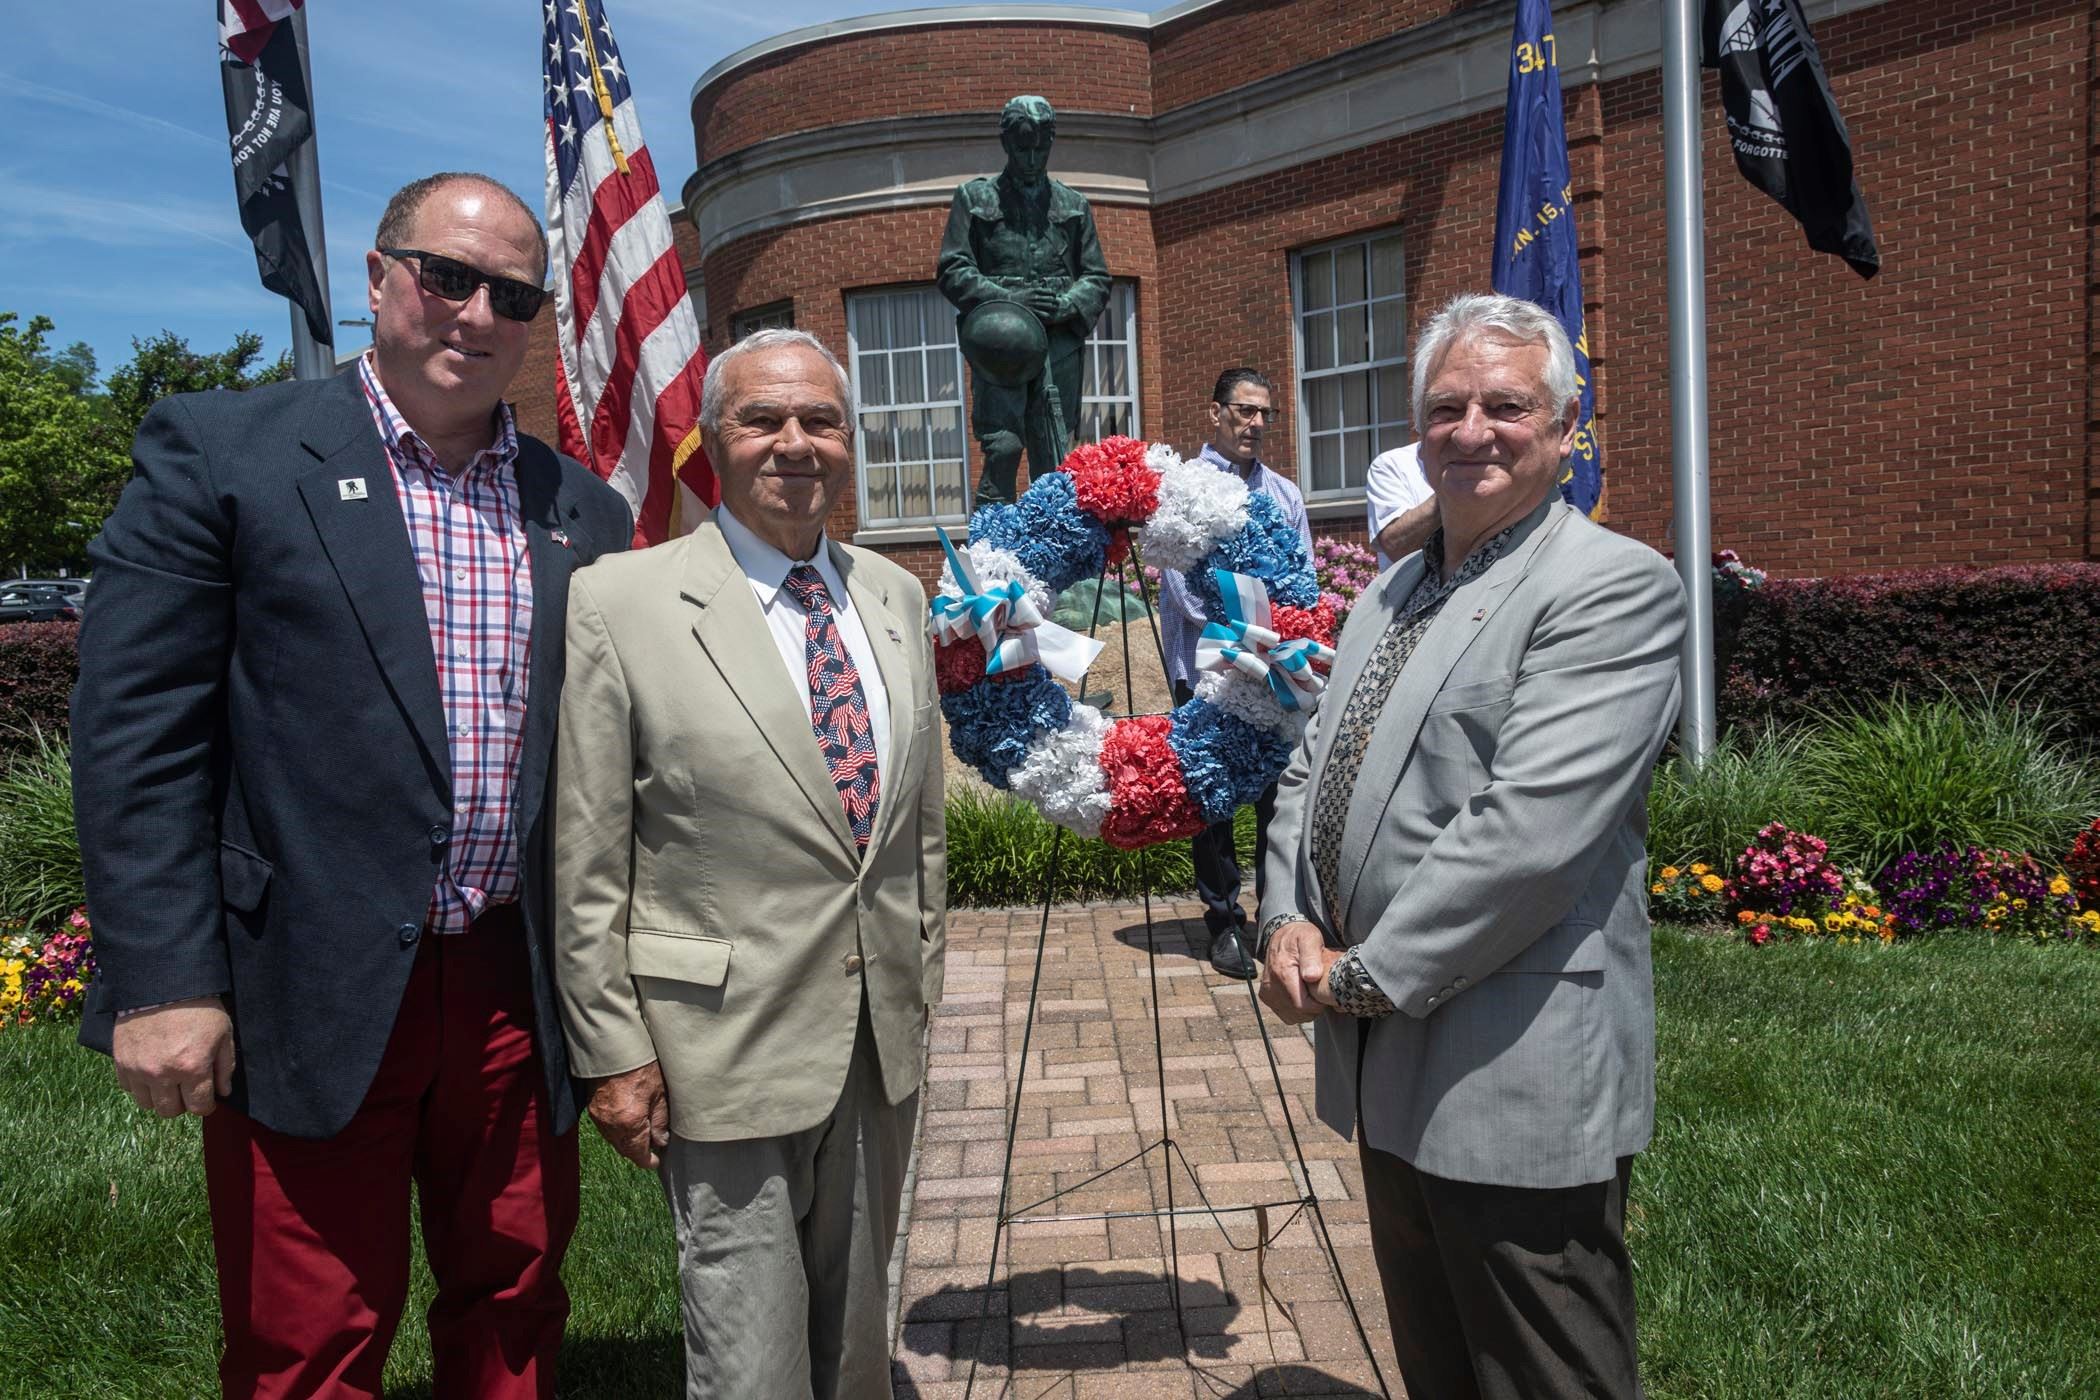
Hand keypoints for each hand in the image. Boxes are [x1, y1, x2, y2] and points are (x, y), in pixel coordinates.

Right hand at [112, 996, 234, 1117]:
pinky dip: (140, 1085)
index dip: (206, 1105)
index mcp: (192, 1068)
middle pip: (170, 1111)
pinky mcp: (121, 1062)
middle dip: (183, 1104)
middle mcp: (162, 1074)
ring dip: (160, 1097)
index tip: (207, 1099)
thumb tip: (223, 1093)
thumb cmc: (199, 1008)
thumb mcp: (223, 1033)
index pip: (198, 1107)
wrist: (161, 985)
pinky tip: (151, 1070)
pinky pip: (129, 1088)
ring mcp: (138, 1070)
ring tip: (169, 1081)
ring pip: (148, 1104)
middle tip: (188, 1089)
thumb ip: (225, 1066)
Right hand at [588, 1060, 669, 1169]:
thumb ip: (660, 1121)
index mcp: (630, 1123)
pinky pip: (605, 1128)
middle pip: (624, 1149)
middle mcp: (611, 1125)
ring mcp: (598, 1117)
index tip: (656, 1162)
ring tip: (642, 1135)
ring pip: (614, 1140)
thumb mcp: (659, 1094)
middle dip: (638, 1152)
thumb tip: (661, 1141)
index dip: (648, 1161)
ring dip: (627, 1141)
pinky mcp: (592, 1108)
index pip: (638, 1153)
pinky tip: (627, 1122)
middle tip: (652, 1149)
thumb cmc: (641, 1067)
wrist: (614, 1048)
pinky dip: (617, 1130)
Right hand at [1020, 287, 1062, 321]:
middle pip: (1050, 298)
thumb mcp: (1028, 290)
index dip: (1054, 294)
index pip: (1049, 291)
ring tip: (1055, 309)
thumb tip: (1046, 292)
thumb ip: (1037, 290)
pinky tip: (1049, 315)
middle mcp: (1035, 296)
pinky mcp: (1031, 310)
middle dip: (1055, 301)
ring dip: (1053, 307)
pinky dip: (1047, 314)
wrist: (1009, 300)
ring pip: (1048, 305)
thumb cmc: (1020, 295)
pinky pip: (1042, 313)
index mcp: (1035, 290)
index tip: (1055, 296)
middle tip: (1058, 303)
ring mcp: (1033, 303)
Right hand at [1259, 923, 1338, 1024]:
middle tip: (1319, 991)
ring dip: (1305, 1011)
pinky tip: (1302, 996)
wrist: (1281, 934)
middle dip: (1313, 1008)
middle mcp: (1271, 986)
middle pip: (1298, 1014)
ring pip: (1291, 1017)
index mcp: (1282, 973)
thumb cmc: (1299, 936)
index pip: (1303, 1006)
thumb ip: (1312, 957)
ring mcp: (1267, 993)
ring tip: (1311, 993)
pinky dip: (1296, 1010)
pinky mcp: (1265, 996)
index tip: (1324, 992)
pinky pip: (1285, 1014)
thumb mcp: (1310, 939)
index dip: (1318, 1004)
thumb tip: (1312, 977)